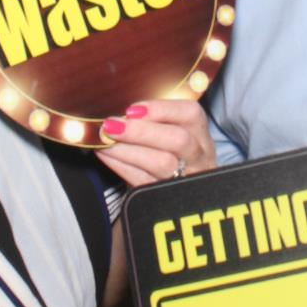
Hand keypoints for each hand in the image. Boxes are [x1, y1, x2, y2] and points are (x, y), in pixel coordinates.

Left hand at [96, 98, 216, 188]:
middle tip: (112, 126)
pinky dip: (121, 165)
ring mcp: (186, 179)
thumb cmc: (170, 155)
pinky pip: (144, 181)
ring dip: (128, 149)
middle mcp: (199, 157)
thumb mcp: (174, 134)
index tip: (133, 109)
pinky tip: (106, 155)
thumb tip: (123, 109)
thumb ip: (155, 119)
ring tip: (105, 141)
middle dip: (142, 131)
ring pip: (162, 162)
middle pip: (178, 140)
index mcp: (201, 135)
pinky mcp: (165, 196)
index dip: (162, 109)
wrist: (180, 197)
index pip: (192, 114)